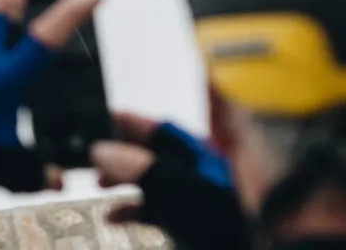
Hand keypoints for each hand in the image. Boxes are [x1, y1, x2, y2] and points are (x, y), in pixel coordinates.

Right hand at [92, 111, 245, 248]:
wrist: (262, 248)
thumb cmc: (224, 218)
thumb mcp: (171, 187)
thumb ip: (134, 165)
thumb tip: (102, 150)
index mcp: (201, 151)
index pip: (161, 125)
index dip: (129, 121)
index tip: (101, 120)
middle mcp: (201, 168)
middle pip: (153, 151)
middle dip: (120, 154)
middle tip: (93, 157)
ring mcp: (200, 195)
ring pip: (155, 179)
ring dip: (125, 180)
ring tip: (101, 183)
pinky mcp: (197, 219)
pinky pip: (161, 206)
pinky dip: (136, 208)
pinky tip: (114, 216)